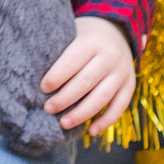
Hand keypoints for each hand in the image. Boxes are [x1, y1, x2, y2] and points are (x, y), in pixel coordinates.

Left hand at [39, 16, 135, 134]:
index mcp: (92, 41)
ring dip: (82, 113)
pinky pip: (119, 107)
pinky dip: (106, 121)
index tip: (43, 88)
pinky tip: (91, 131)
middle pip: (86, 82)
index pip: (72, 61)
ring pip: (102, 97)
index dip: (57, 76)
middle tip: (48, 108)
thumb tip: (34, 70)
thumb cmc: (84, 36)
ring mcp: (122, 72)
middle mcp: (110, 56)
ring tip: (63, 123)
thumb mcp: (73, 33)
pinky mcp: (129, 86)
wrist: (116, 32)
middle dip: (65, 98)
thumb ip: (60, 50)